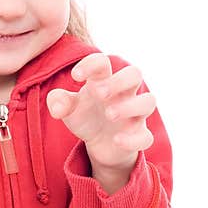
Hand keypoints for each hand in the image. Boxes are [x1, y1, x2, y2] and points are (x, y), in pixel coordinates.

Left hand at [46, 53, 156, 169]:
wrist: (101, 145)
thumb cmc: (86, 117)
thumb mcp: (68, 109)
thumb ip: (59, 102)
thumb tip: (58, 106)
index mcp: (104, 81)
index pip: (102, 62)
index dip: (91, 64)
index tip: (75, 76)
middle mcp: (124, 94)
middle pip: (134, 74)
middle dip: (119, 81)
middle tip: (99, 94)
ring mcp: (135, 114)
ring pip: (148, 101)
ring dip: (130, 106)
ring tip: (109, 115)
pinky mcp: (139, 136)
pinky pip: (145, 136)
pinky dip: (133, 139)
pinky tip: (116, 140)